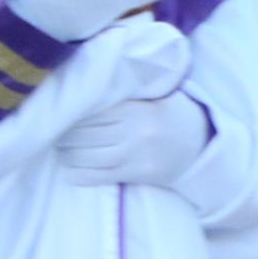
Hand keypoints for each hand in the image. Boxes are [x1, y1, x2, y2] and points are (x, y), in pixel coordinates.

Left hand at [55, 90, 210, 187]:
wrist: (202, 147)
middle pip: (86, 133)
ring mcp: (136, 156)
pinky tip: (69, 167)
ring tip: (60, 147)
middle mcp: (136, 132)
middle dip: (65, 133)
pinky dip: (78, 173)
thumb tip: (91, 82)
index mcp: (139, 108)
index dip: (73, 112)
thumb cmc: (175, 115)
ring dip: (67, 152)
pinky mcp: (136, 175)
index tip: (61, 111)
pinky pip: (98, 177)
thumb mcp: (158, 95)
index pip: (94, 110)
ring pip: (88, 155)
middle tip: (54, 130)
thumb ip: (128, 91)